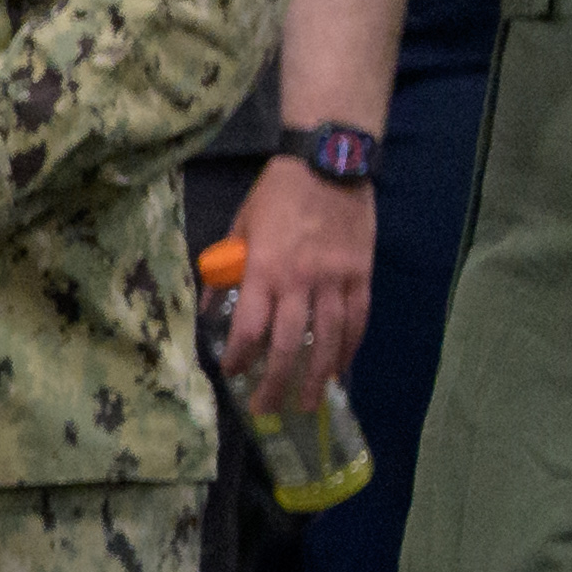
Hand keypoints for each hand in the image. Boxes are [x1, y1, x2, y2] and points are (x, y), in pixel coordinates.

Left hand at [222, 158, 373, 414]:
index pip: (250, 328)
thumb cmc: (277, 194)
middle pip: (287, 345)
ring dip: (318, 376)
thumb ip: (227, 268)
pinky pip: (357, 321)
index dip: (240, 357)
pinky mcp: (361, 275)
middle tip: (268, 408)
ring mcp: (335, 280)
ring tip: (308, 401)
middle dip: (277, 382)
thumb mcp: (240, 227)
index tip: (233, 373)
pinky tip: (339, 368)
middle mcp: (300, 281)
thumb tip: (209, 306)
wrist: (329, 164)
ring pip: (328, 340)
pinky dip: (348, 348)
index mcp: (264, 270)